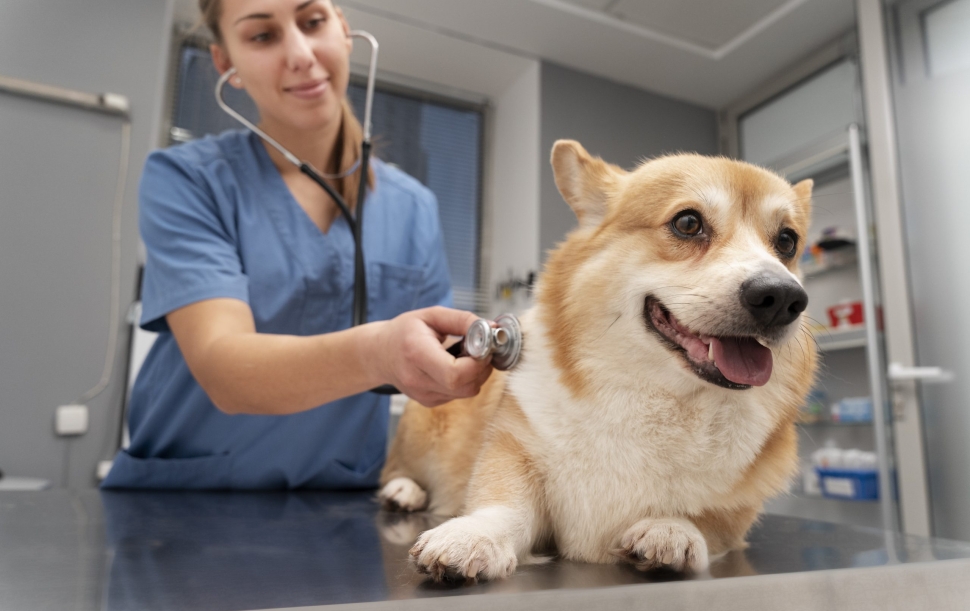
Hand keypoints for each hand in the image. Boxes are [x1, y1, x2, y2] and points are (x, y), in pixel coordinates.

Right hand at [371, 307, 492, 405]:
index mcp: (416, 353)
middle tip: (480, 349)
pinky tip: (454, 365)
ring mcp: (423, 394)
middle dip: (482, 367)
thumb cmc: (403, 332)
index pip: (455, 373)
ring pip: (467, 392)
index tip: (482, 346)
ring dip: (475, 374)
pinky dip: (465, 380)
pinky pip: (459, 394)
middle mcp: (418, 380)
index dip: (477, 362)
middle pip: (466, 386)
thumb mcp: (431, 315)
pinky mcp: (429, 401)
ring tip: (465, 355)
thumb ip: (462, 320)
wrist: (379, 354)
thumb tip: (491, 328)